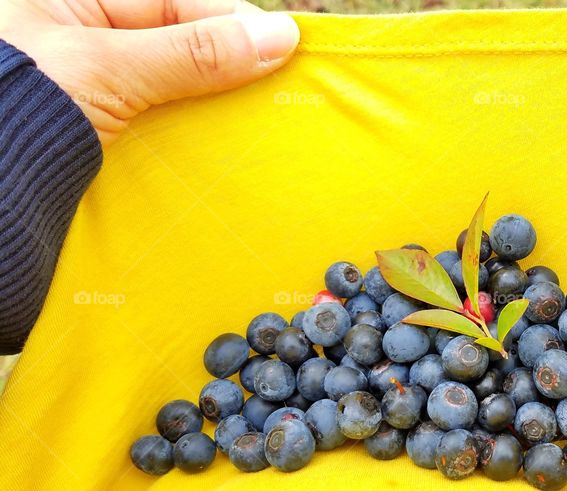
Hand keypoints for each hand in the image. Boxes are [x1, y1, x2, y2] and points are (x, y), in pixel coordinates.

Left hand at [0, 0, 299, 144]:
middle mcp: (80, 35)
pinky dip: (190, 133)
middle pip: (178, 41)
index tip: (285, 47)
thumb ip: (193, 52)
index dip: (232, 21)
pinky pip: (158, 121)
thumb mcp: (108, 68)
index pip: (173, 1)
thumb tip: (279, 35)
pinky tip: (221, 144)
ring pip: (174, 84)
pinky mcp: (98, 131)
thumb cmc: (21, 108)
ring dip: (213, 104)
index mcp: (71, 0)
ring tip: (258, 121)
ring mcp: (89, 86)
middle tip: (278, 87)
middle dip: (227, 65)